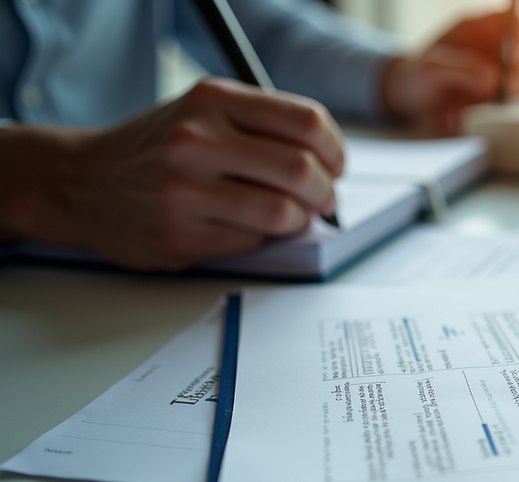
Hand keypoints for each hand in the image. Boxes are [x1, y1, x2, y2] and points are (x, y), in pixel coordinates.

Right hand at [0, 79, 343, 271]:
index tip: (336, 164)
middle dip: (326, 191)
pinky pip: (253, 241)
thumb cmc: (155, 148)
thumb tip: (328, 163)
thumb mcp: (203, 112)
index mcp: (212, 101)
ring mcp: (187, 191)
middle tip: (324, 198)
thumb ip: (262, 127)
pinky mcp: (181, 237)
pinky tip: (251, 227)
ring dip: (300, 220)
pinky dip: (265, 237)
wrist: (79, 181)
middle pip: (301, 170)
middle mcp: (198, 141)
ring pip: (282, 213)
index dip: (335, 150)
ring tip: (293, 216)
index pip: (306, 122)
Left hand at [382, 11, 518, 134]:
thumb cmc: (419, 74)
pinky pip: (509, 109)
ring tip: (472, 107)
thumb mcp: (430, 67)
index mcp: (482, 29)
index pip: (516, 24)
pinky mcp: (501, 100)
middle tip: (506, 88)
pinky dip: (490, 116)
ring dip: (507, 97)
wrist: (413, 101)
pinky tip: (462, 116)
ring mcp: (503, 76)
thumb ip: (459, 68)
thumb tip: (491, 78)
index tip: (514, 56)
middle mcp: (499, 50)